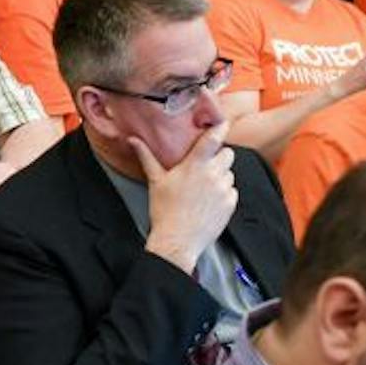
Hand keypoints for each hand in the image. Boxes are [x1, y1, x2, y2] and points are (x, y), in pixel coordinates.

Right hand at [134, 118, 237, 274]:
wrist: (177, 241)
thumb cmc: (165, 212)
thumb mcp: (155, 181)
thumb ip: (146, 157)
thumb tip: (133, 140)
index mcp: (194, 166)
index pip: (213, 139)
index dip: (220, 128)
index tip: (223, 124)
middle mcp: (212, 175)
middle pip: (228, 154)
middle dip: (220, 157)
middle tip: (206, 166)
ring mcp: (223, 190)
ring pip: (230, 173)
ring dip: (221, 176)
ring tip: (205, 188)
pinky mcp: (230, 204)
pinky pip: (232, 191)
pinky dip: (224, 194)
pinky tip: (210, 201)